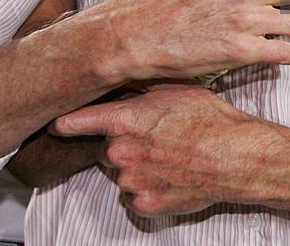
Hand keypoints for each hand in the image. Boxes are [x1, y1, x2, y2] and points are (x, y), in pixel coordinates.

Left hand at [52, 83, 258, 215]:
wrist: (235, 157)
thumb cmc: (209, 120)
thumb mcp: (173, 90)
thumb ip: (141, 91)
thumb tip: (124, 84)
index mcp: (125, 119)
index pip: (78, 121)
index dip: (64, 122)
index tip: (54, 123)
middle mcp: (122, 151)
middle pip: (107, 148)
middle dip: (123, 143)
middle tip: (152, 138)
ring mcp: (132, 181)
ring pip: (122, 173)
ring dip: (137, 166)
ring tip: (167, 157)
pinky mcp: (145, 204)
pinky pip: (136, 196)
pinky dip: (148, 188)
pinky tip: (170, 176)